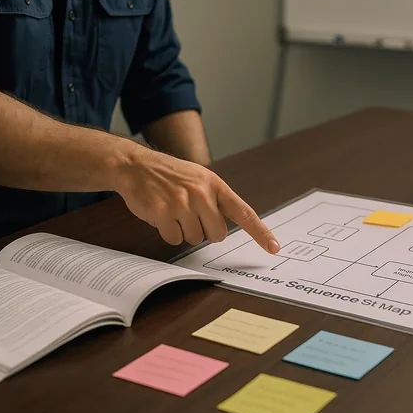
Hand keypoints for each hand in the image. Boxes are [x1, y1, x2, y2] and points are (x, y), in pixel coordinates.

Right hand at [114, 145, 279, 252]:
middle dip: (204, 231)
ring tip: (172, 210)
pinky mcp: (164, 212)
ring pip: (194, 239)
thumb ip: (216, 200)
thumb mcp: (200, 179)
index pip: (244, 212)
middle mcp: (202, 193)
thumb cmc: (171, 175)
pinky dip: (167, 232)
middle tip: (190, 215)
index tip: (274, 247)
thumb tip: (225, 230)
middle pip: (217, 235)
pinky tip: (161, 214)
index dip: (260, 232)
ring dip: (183, 231)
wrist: (137, 166)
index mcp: (215, 185)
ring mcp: (182, 202)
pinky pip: (174, 239)